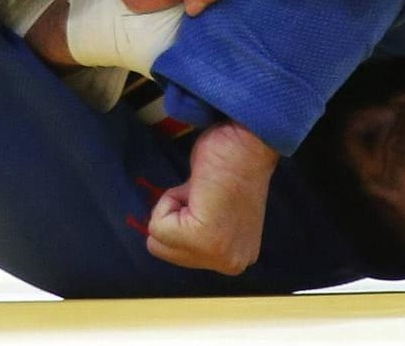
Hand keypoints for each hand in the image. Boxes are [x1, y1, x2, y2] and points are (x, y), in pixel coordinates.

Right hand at [145, 121, 278, 275]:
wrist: (247, 142)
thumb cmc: (231, 164)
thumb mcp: (216, 213)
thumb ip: (199, 231)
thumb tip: (162, 235)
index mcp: (237, 258)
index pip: (179, 254)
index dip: (182, 220)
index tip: (208, 202)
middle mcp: (230, 264)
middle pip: (164, 251)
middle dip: (174, 218)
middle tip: (203, 197)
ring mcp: (217, 254)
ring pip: (157, 240)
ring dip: (171, 209)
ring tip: (201, 194)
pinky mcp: (202, 238)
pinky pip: (157, 225)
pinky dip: (169, 200)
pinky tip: (197, 190)